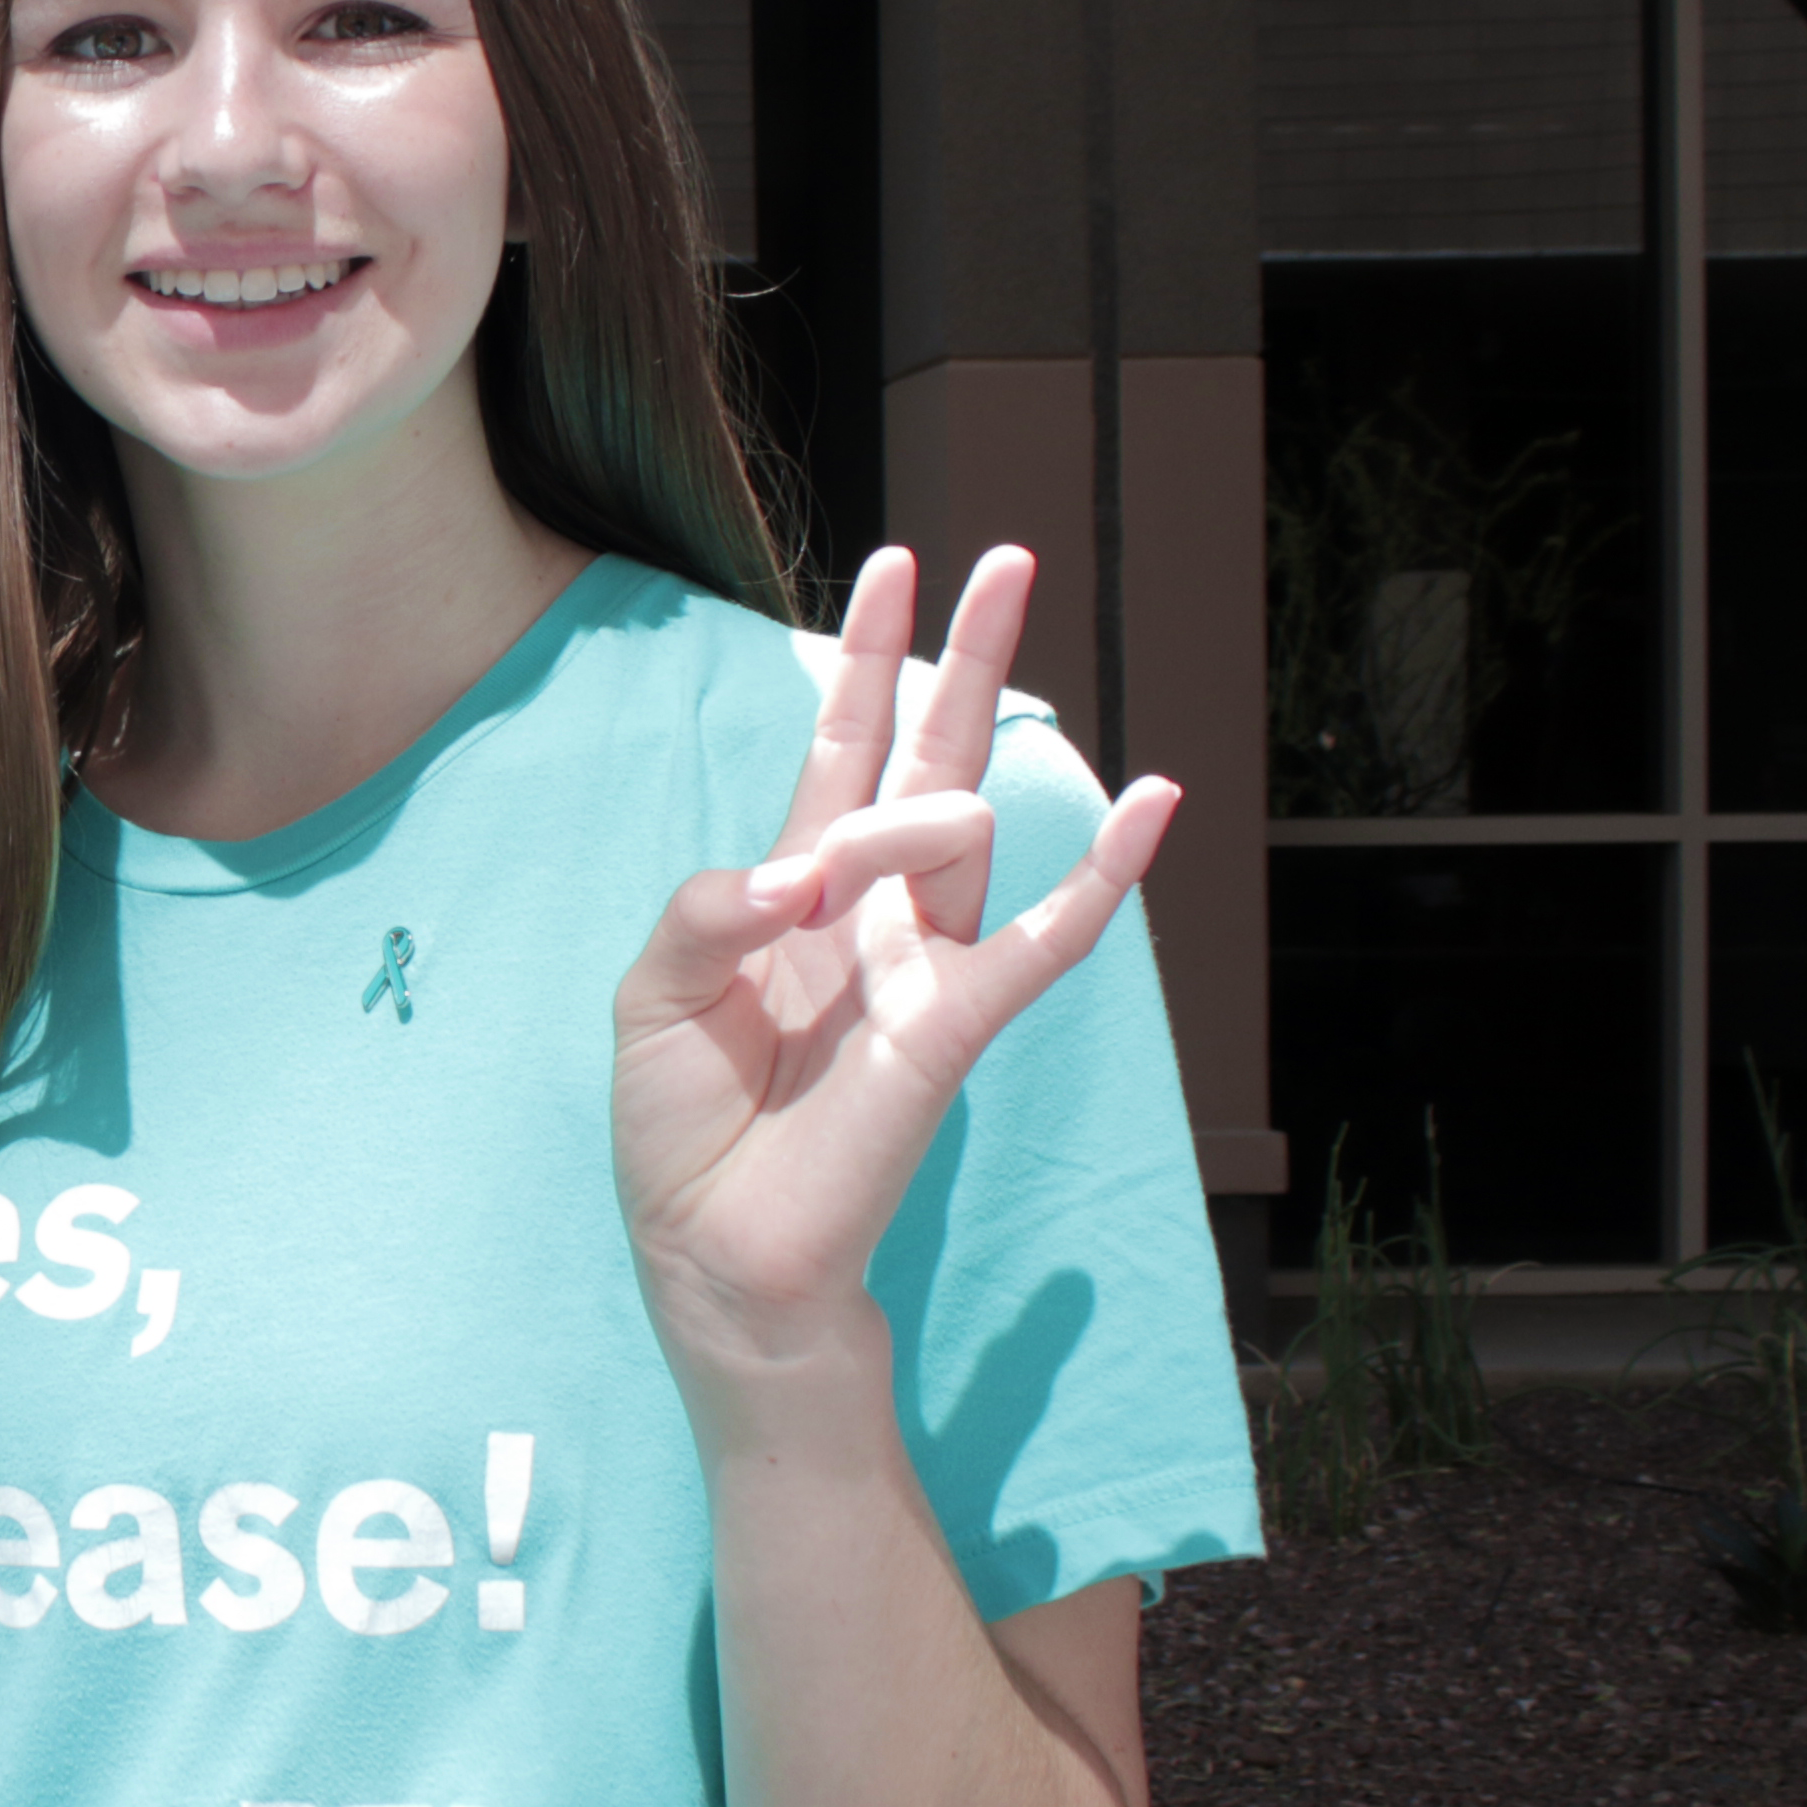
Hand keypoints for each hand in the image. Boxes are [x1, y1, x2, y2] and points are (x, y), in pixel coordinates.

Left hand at [610, 547, 1178, 1354]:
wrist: (714, 1248)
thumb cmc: (678, 1125)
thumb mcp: (652, 994)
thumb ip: (708, 909)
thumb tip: (806, 874)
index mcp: (792, 893)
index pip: (839, 751)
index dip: (864, 664)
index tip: (893, 565)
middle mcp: (869, 913)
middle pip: (928, 759)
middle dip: (959, 659)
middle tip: (1002, 557)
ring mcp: (920, 964)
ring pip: (965, 829)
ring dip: (961, 754)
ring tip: (960, 684)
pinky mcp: (953, 1028)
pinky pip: (1044, 940)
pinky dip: (1101, 876)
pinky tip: (1155, 803)